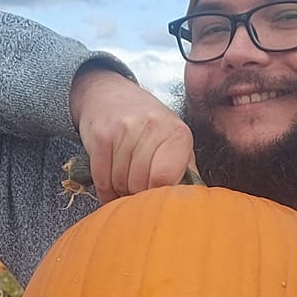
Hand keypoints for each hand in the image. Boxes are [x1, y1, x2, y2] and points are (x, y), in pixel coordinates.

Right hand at [69, 69, 195, 202]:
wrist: (111, 95)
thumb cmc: (148, 124)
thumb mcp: (174, 141)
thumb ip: (187, 171)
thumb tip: (196, 201)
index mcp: (178, 133)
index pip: (165, 179)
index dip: (157, 195)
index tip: (155, 197)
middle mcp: (152, 127)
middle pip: (139, 184)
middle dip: (137, 194)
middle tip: (137, 187)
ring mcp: (124, 129)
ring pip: (119, 183)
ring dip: (120, 190)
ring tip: (125, 179)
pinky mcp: (101, 136)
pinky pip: (101, 179)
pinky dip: (105, 189)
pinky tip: (111, 181)